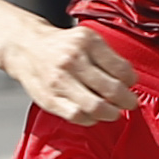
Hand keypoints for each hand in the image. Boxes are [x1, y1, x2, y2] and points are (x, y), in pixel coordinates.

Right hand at [1, 22, 136, 123]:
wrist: (27, 47)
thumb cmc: (62, 45)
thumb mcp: (86, 38)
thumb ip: (107, 56)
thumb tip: (129, 80)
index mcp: (87, 42)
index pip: (120, 68)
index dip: (131, 80)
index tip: (132, 84)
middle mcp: (73, 60)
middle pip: (111, 89)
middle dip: (127, 100)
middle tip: (130, 103)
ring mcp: (60, 81)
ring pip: (95, 106)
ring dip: (111, 113)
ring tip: (114, 112)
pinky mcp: (49, 99)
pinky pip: (77, 116)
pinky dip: (90, 119)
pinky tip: (94, 115)